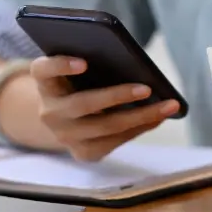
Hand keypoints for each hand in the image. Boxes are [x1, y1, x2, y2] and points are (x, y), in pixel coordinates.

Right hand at [30, 56, 179, 161]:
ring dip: (141, 116)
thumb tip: (131, 61)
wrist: (65, 117)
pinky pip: (115, 142)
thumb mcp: (77, 68)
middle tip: (146, 88)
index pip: (43, 70)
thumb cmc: (78, 81)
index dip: (61, 66)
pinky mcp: (82, 153)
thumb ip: (92, 58)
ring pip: (105, 128)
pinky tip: (159, 116)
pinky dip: (140, 128)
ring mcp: (64, 136)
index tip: (84, 63)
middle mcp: (48, 111)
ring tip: (168, 105)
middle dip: (116, 96)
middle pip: (82, 104)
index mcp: (44, 82)